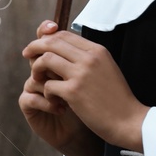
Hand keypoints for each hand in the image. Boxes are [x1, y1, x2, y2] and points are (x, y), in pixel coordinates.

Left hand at [20, 20, 148, 153]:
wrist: (129, 121)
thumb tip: (65, 51)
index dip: (47, 38)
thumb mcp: (106, 69)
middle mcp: (89, 58)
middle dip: (35, 47)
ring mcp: (81, 74)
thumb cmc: (117, 99)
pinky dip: (45, 92)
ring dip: (37, 69)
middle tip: (26, 55)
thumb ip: (88, 59)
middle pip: (52, 42)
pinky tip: (53, 100)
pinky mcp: (74, 92)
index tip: (38, 47)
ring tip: (38, 80)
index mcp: (97, 50)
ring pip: (46, 59)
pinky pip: (47, 84)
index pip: (65, 34)